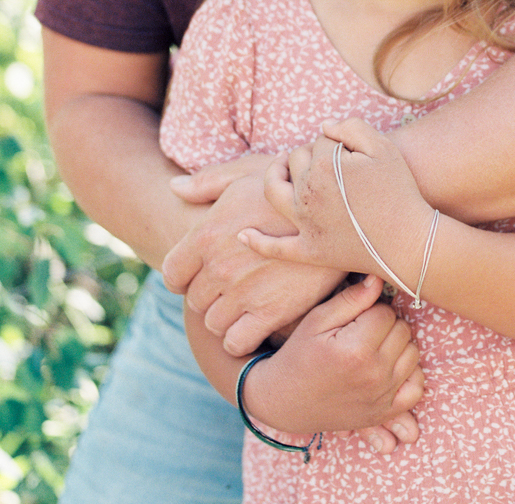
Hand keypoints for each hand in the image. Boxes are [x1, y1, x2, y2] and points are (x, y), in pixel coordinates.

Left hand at [163, 155, 342, 353]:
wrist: (342, 210)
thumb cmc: (291, 186)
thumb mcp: (248, 172)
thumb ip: (207, 181)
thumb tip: (174, 187)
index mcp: (207, 234)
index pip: (172, 273)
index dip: (184, 274)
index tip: (200, 271)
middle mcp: (219, 268)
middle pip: (194, 300)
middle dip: (209, 292)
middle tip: (232, 281)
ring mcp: (244, 294)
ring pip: (213, 323)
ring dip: (225, 315)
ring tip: (246, 300)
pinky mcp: (272, 314)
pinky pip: (237, 341)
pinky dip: (241, 336)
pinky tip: (255, 320)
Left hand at [240, 118, 433, 288]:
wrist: (409, 241)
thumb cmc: (399, 190)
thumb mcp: (382, 147)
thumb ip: (350, 126)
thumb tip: (323, 127)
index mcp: (323, 165)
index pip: (319, 141)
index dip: (337, 142)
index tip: (356, 154)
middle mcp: (306, 193)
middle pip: (295, 161)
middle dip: (308, 154)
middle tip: (330, 161)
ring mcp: (304, 224)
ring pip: (276, 191)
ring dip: (273, 176)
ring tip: (280, 168)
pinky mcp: (309, 251)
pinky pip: (276, 247)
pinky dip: (257, 241)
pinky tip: (242, 235)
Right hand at [243, 274, 422, 450]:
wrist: (285, 400)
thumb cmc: (299, 354)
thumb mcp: (317, 320)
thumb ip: (351, 299)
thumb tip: (378, 279)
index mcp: (356, 350)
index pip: (386, 312)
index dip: (371, 309)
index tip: (355, 318)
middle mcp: (374, 375)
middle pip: (403, 330)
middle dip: (386, 325)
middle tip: (363, 331)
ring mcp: (382, 396)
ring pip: (413, 353)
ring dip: (398, 346)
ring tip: (374, 347)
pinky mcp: (385, 412)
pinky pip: (417, 387)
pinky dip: (409, 374)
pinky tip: (391, 367)